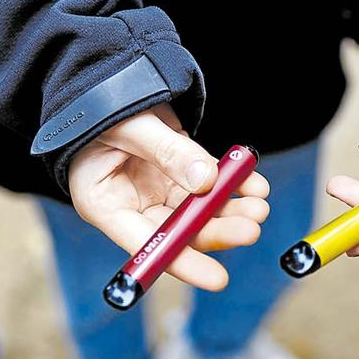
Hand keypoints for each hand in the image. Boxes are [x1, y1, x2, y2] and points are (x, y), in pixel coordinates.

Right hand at [67, 104, 269, 290]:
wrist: (104, 79)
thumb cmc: (100, 105)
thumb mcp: (130, 125)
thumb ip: (167, 152)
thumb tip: (208, 182)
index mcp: (103, 203)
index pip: (144, 243)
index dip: (182, 262)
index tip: (217, 278)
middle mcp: (131, 205)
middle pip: (178, 232)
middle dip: (217, 231)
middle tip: (251, 228)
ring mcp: (155, 190)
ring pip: (199, 212)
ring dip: (231, 211)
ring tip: (259, 204)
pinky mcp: (177, 173)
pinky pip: (209, 185)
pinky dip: (232, 185)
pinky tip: (254, 183)